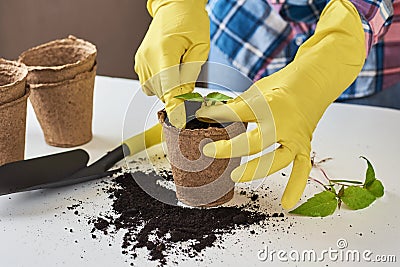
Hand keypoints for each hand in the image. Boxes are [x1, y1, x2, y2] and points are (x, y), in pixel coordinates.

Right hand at [134, 0, 209, 127]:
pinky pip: (149, 84)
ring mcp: (141, 61)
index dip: (175, 106)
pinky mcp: (139, 63)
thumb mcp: (199, 47)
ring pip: (155, 91)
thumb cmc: (190, 22)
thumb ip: (191, 74)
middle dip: (178, 94)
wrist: (174, 6)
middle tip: (191, 82)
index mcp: (163, 52)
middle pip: (162, 92)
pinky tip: (170, 71)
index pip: (168, 87)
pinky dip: (161, 84)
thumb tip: (185, 97)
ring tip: (180, 69)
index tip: (179, 121)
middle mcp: (147, 59)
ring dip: (169, 89)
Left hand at [196, 0, 365, 208]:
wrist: (314, 82)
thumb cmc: (282, 86)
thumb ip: (236, 107)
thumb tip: (208, 116)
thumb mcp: (256, 90)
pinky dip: (295, 187)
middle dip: (230, 149)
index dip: (216, 116)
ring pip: (276, 160)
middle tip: (208, 151)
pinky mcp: (304, 147)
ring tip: (234, 177)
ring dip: (255, 170)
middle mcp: (284, 124)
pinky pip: (302, 170)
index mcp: (269, 104)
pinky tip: (286, 203)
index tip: (201, 118)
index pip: (237, 114)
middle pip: (255, 142)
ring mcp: (295, 138)